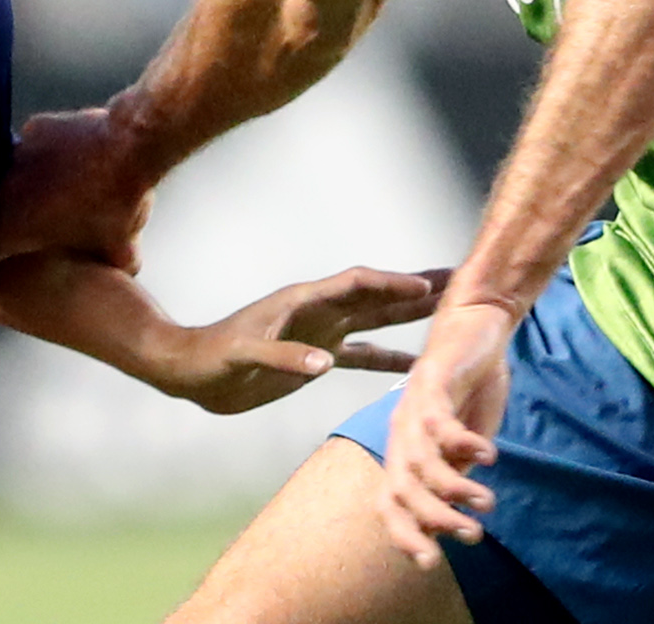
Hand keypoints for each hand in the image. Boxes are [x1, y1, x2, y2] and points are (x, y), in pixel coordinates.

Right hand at [0, 106, 153, 292]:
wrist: (128, 145)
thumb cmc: (119, 203)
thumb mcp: (119, 249)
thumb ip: (114, 266)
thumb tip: (125, 270)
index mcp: (13, 227)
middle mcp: (3, 191)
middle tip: (1, 246)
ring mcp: (16, 156)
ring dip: (10, 199)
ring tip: (39, 206)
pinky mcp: (34, 129)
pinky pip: (25, 153)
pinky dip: (35, 166)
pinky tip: (60, 169)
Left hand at [153, 266, 449, 414]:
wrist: (190, 372)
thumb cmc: (210, 359)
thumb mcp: (242, 357)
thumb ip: (282, 358)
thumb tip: (323, 363)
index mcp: (303, 303)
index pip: (356, 285)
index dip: (392, 284)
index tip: (429, 287)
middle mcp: (319, 311)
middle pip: (377, 295)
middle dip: (418, 288)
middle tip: (462, 281)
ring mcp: (321, 331)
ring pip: (376, 319)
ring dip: (411, 315)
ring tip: (450, 311)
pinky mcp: (317, 355)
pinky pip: (362, 353)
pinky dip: (390, 358)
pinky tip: (416, 365)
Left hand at [378, 300, 514, 566]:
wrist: (475, 327)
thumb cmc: (469, 388)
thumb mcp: (465, 442)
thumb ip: (458, 474)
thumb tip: (454, 516)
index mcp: (404, 450)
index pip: (390, 502)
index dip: (404, 534)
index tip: (430, 563)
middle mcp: (401, 432)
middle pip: (402, 488)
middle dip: (433, 519)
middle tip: (471, 535)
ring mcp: (413, 407)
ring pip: (419, 460)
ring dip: (452, 487)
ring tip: (486, 502)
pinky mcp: (431, 381)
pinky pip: (440, 421)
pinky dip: (462, 442)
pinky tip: (488, 455)